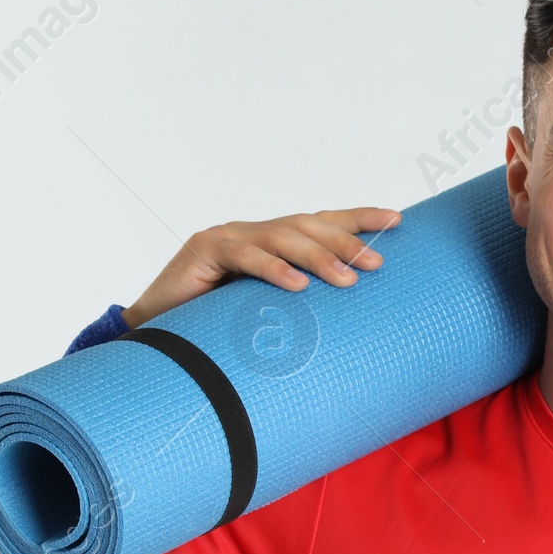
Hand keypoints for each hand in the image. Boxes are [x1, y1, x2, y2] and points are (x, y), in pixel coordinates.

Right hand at [125, 206, 401, 326]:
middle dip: (346, 241)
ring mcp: (228, 237)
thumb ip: (298, 309)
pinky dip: (274, 270)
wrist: (155, 334)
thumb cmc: (216, 329)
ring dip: (318, 256)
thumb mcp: (266, 315)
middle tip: (376, 263)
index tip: (397, 221)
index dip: (358, 218)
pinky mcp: (203, 250)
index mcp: (273, 243)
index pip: (322, 222)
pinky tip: (298, 285)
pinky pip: (246, 256)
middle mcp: (253, 232)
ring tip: (348, 279)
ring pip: (282, 237)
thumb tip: (352, 326)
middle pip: (308, 225)